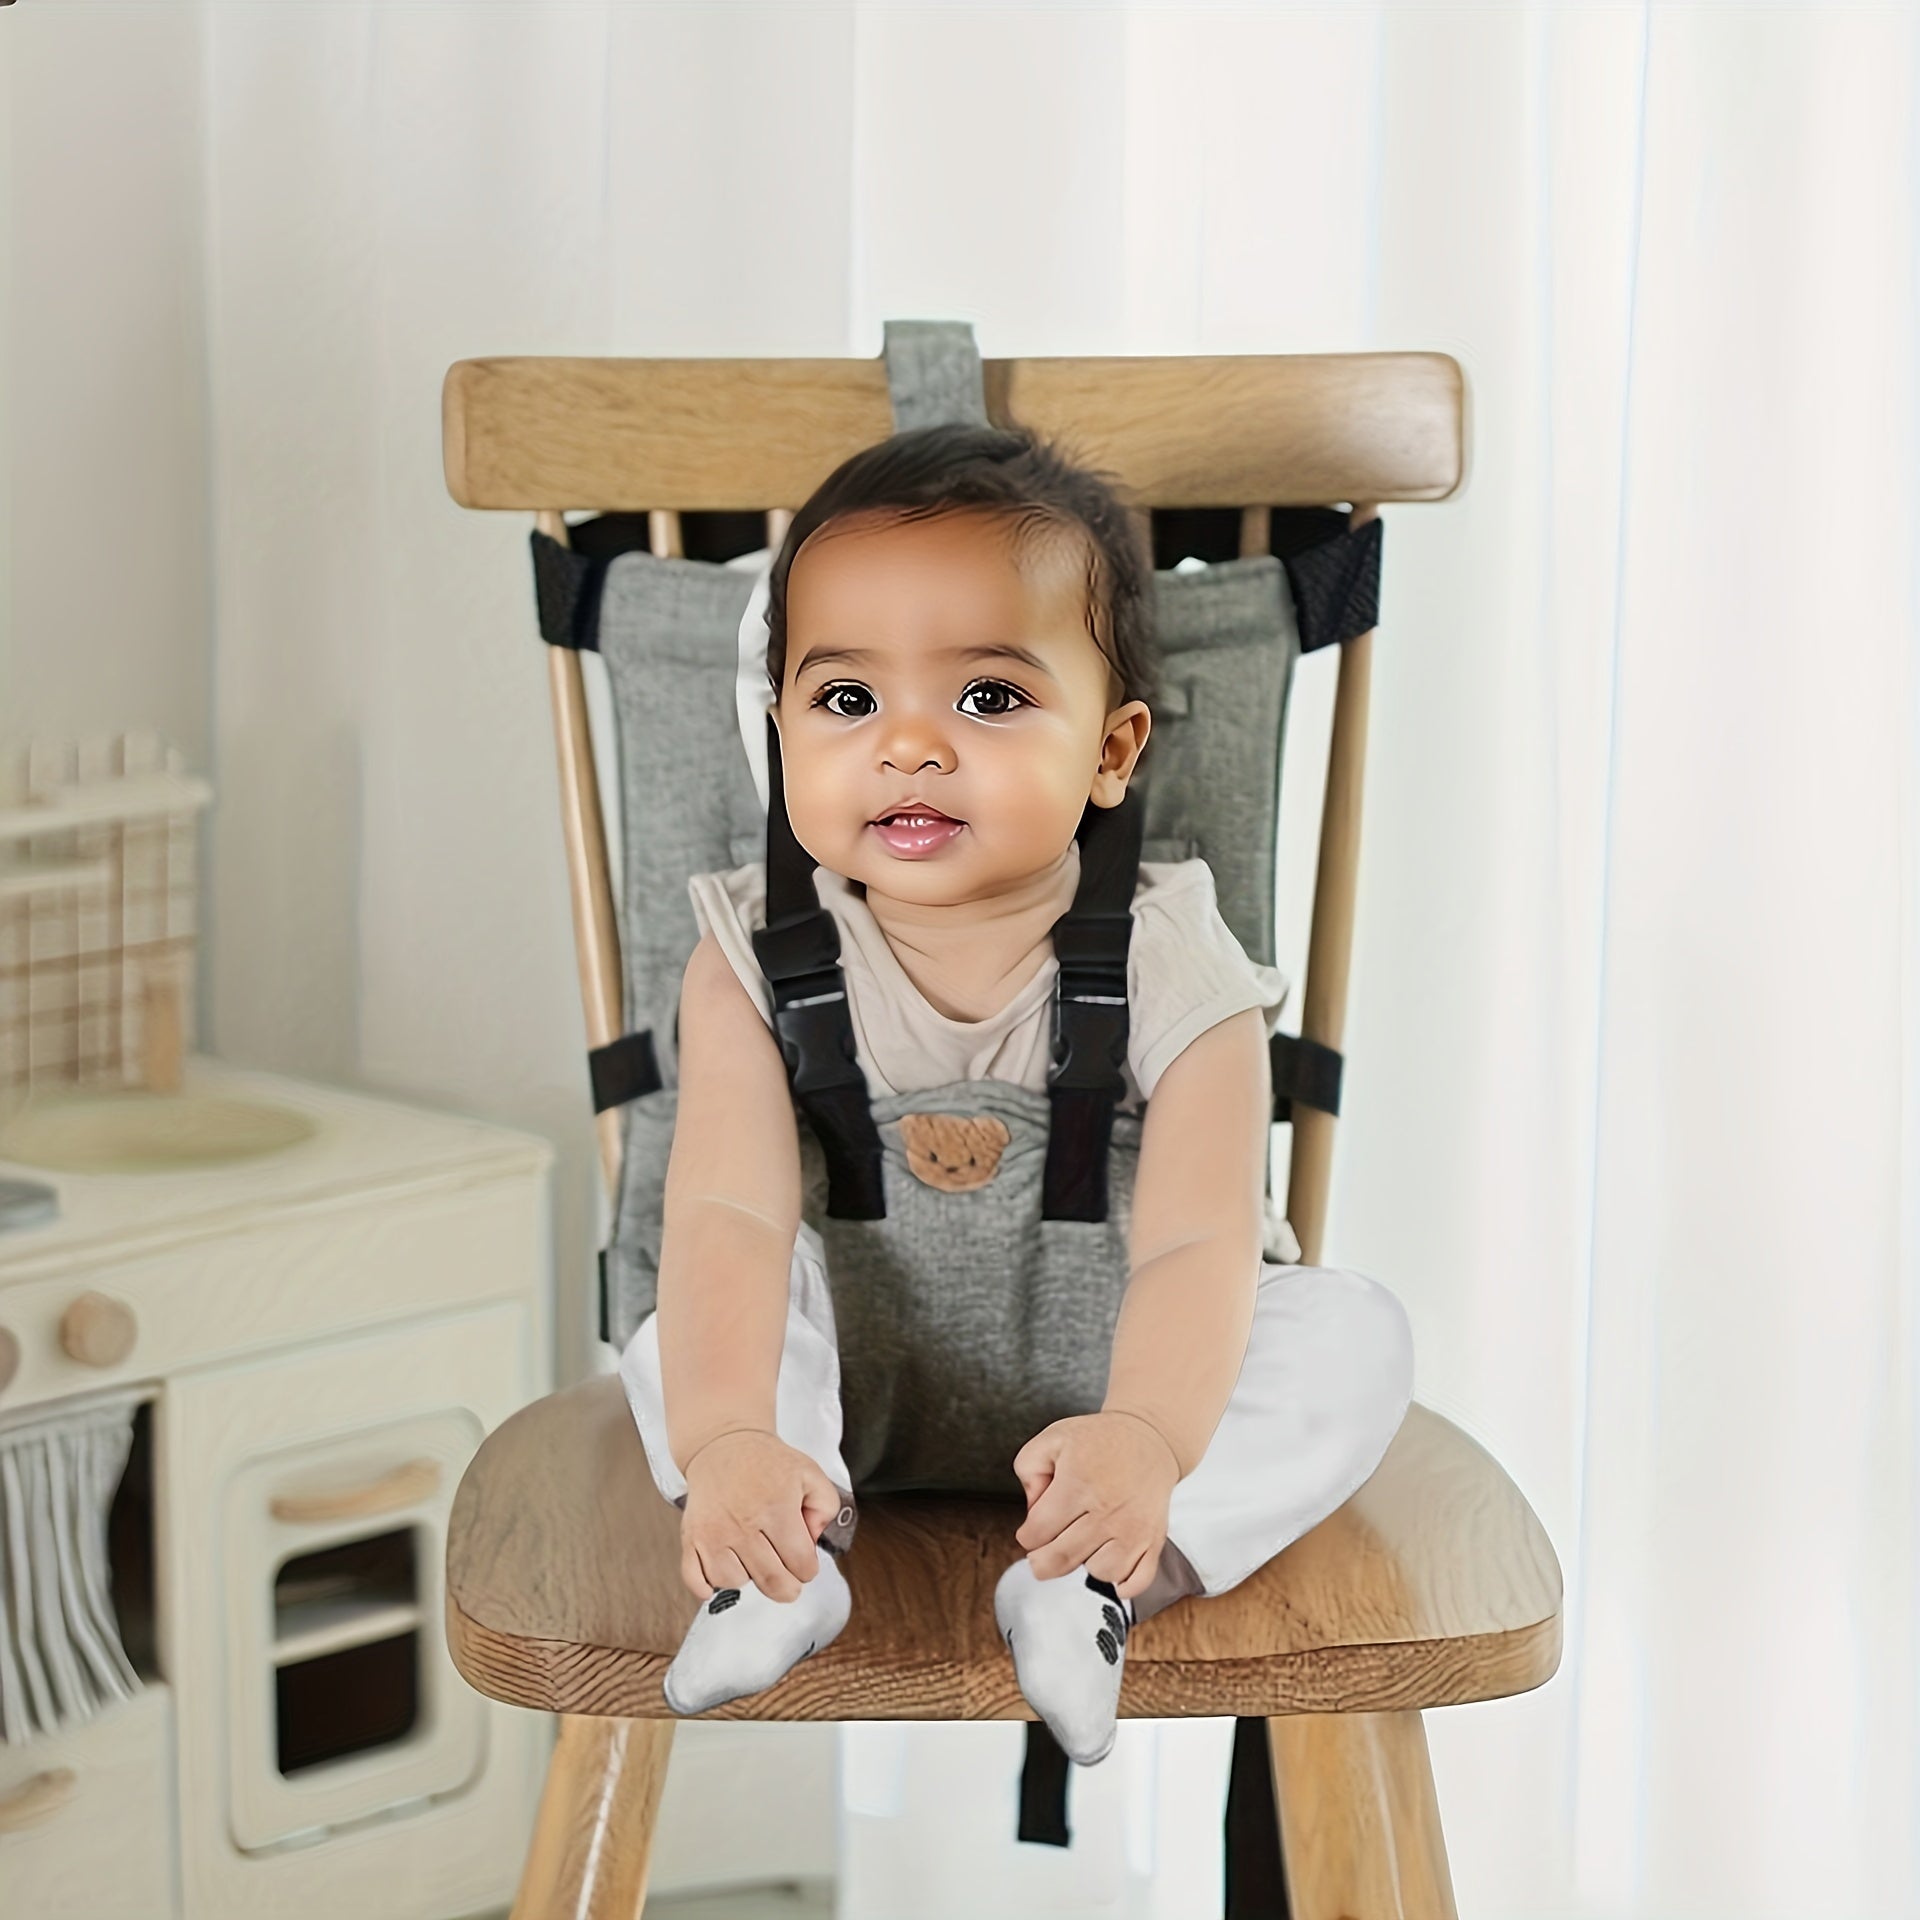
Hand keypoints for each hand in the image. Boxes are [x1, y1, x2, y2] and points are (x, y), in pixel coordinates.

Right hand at [678, 1428, 843, 1602]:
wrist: (724, 1446)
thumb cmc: (768, 1464)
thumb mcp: (810, 1475)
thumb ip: (826, 1509)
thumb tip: (813, 1541)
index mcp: (777, 1508)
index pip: (801, 1564)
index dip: (809, 1569)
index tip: (804, 1562)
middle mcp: (744, 1523)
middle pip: (772, 1582)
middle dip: (787, 1588)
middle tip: (788, 1579)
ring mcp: (713, 1533)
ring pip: (734, 1583)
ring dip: (748, 1578)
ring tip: (753, 1557)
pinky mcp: (691, 1538)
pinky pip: (696, 1580)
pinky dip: (708, 1586)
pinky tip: (723, 1570)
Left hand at [1011, 1410, 1180, 1599]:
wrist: (1149, 1438)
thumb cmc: (1099, 1441)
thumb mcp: (1052, 1438)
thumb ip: (1028, 1470)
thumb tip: (1032, 1512)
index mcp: (1078, 1483)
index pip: (1038, 1532)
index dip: (1027, 1536)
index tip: (1032, 1531)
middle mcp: (1107, 1510)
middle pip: (1061, 1559)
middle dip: (1042, 1562)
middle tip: (1042, 1552)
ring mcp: (1133, 1528)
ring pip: (1099, 1572)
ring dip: (1085, 1564)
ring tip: (1085, 1542)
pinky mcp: (1154, 1540)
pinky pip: (1136, 1581)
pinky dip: (1123, 1583)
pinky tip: (1111, 1562)